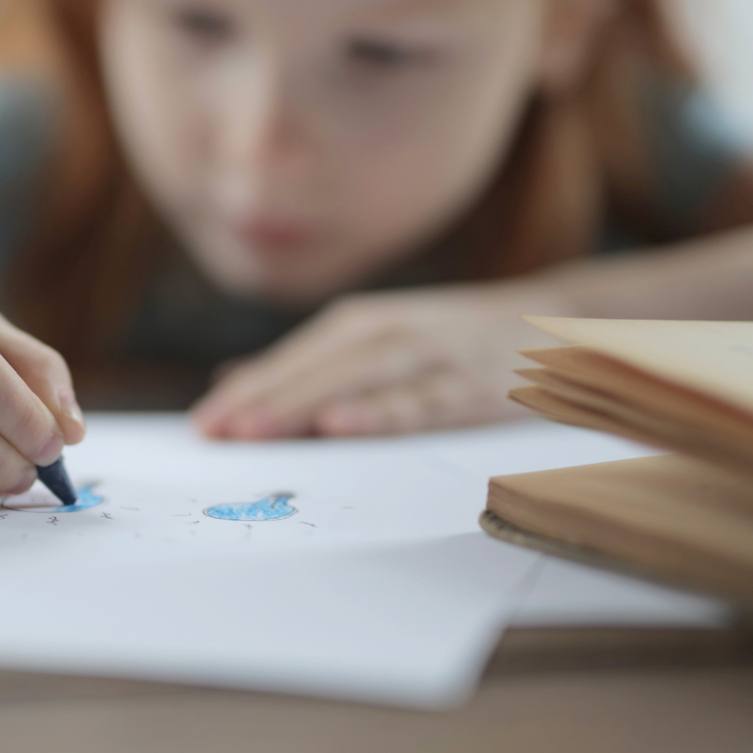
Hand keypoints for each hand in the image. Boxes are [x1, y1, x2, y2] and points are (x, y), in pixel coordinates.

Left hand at [191, 282, 570, 438]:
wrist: (549, 319)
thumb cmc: (448, 338)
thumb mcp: (376, 338)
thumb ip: (308, 364)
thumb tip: (233, 381)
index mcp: (359, 325)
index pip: (290, 360)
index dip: (246, 391)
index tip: (203, 425)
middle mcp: (387, 332)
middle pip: (314, 370)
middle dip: (261, 401)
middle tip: (216, 433)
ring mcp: (428, 356)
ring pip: (355, 382)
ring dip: (302, 405)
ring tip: (255, 431)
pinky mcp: (466, 385)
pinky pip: (416, 402)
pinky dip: (378, 412)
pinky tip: (340, 426)